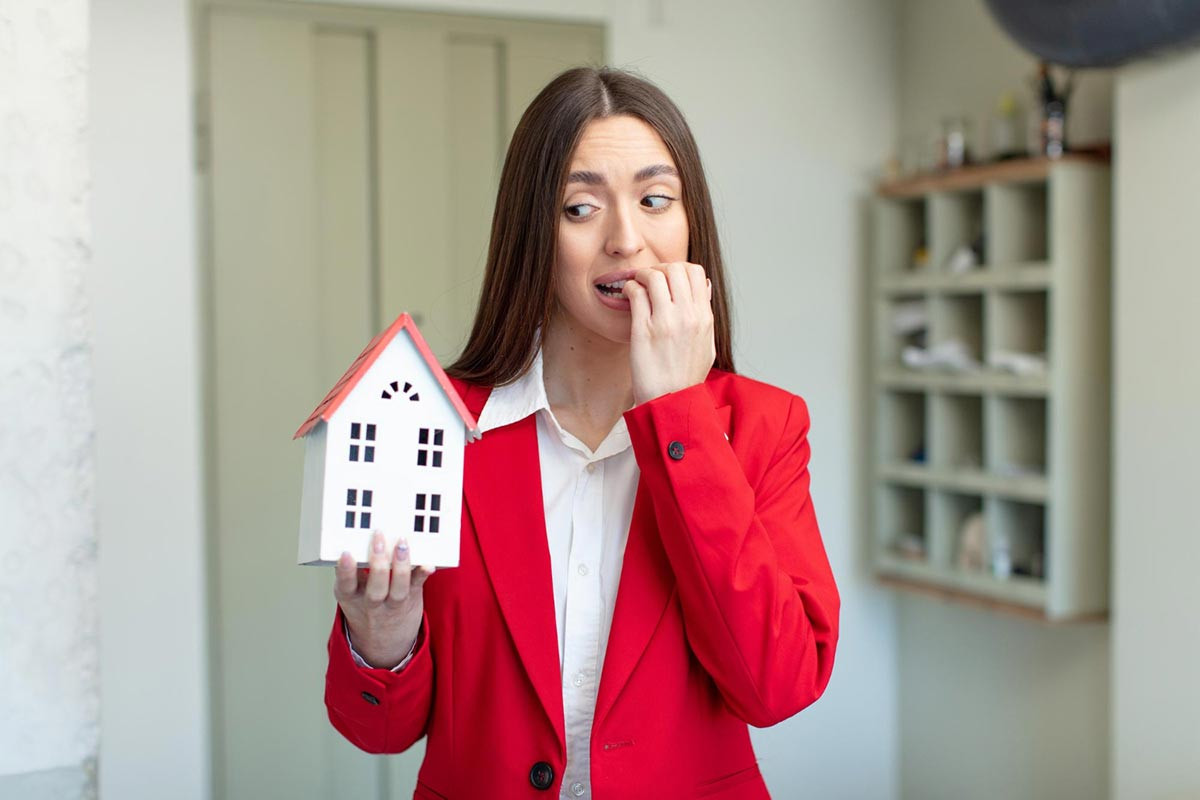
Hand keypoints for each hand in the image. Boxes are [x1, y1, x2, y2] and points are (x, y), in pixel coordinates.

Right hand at [334, 530, 434, 666]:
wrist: (384, 644)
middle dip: (378, 563)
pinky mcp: (412, 599)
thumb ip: (353, 572)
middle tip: (378, 538)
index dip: (345, 570)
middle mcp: (372, 604)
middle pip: (375, 588)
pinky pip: (418, 586)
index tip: (346, 554)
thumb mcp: (351, 594)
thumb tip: (353, 541)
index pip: (345, 585)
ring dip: (401, 566)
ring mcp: (393, 604)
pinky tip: (428, 564)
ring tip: (402, 545)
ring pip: (398, 590)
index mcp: (350, 597)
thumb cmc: (366, 608)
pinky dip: (423, 574)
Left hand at [621, 262, 715, 404]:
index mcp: (704, 318)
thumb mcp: (706, 345)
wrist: (670, 401)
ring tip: (637, 285)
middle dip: (660, 268)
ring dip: (643, 275)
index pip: (696, 272)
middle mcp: (687, 316)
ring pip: (655, 276)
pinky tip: (628, 295)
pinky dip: (630, 288)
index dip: (680, 269)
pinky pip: (637, 293)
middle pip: (676, 268)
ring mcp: (665, 322)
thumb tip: (704, 289)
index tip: (668, 278)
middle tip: (650, 279)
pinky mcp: (644, 330)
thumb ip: (705, 316)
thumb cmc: (685, 377)